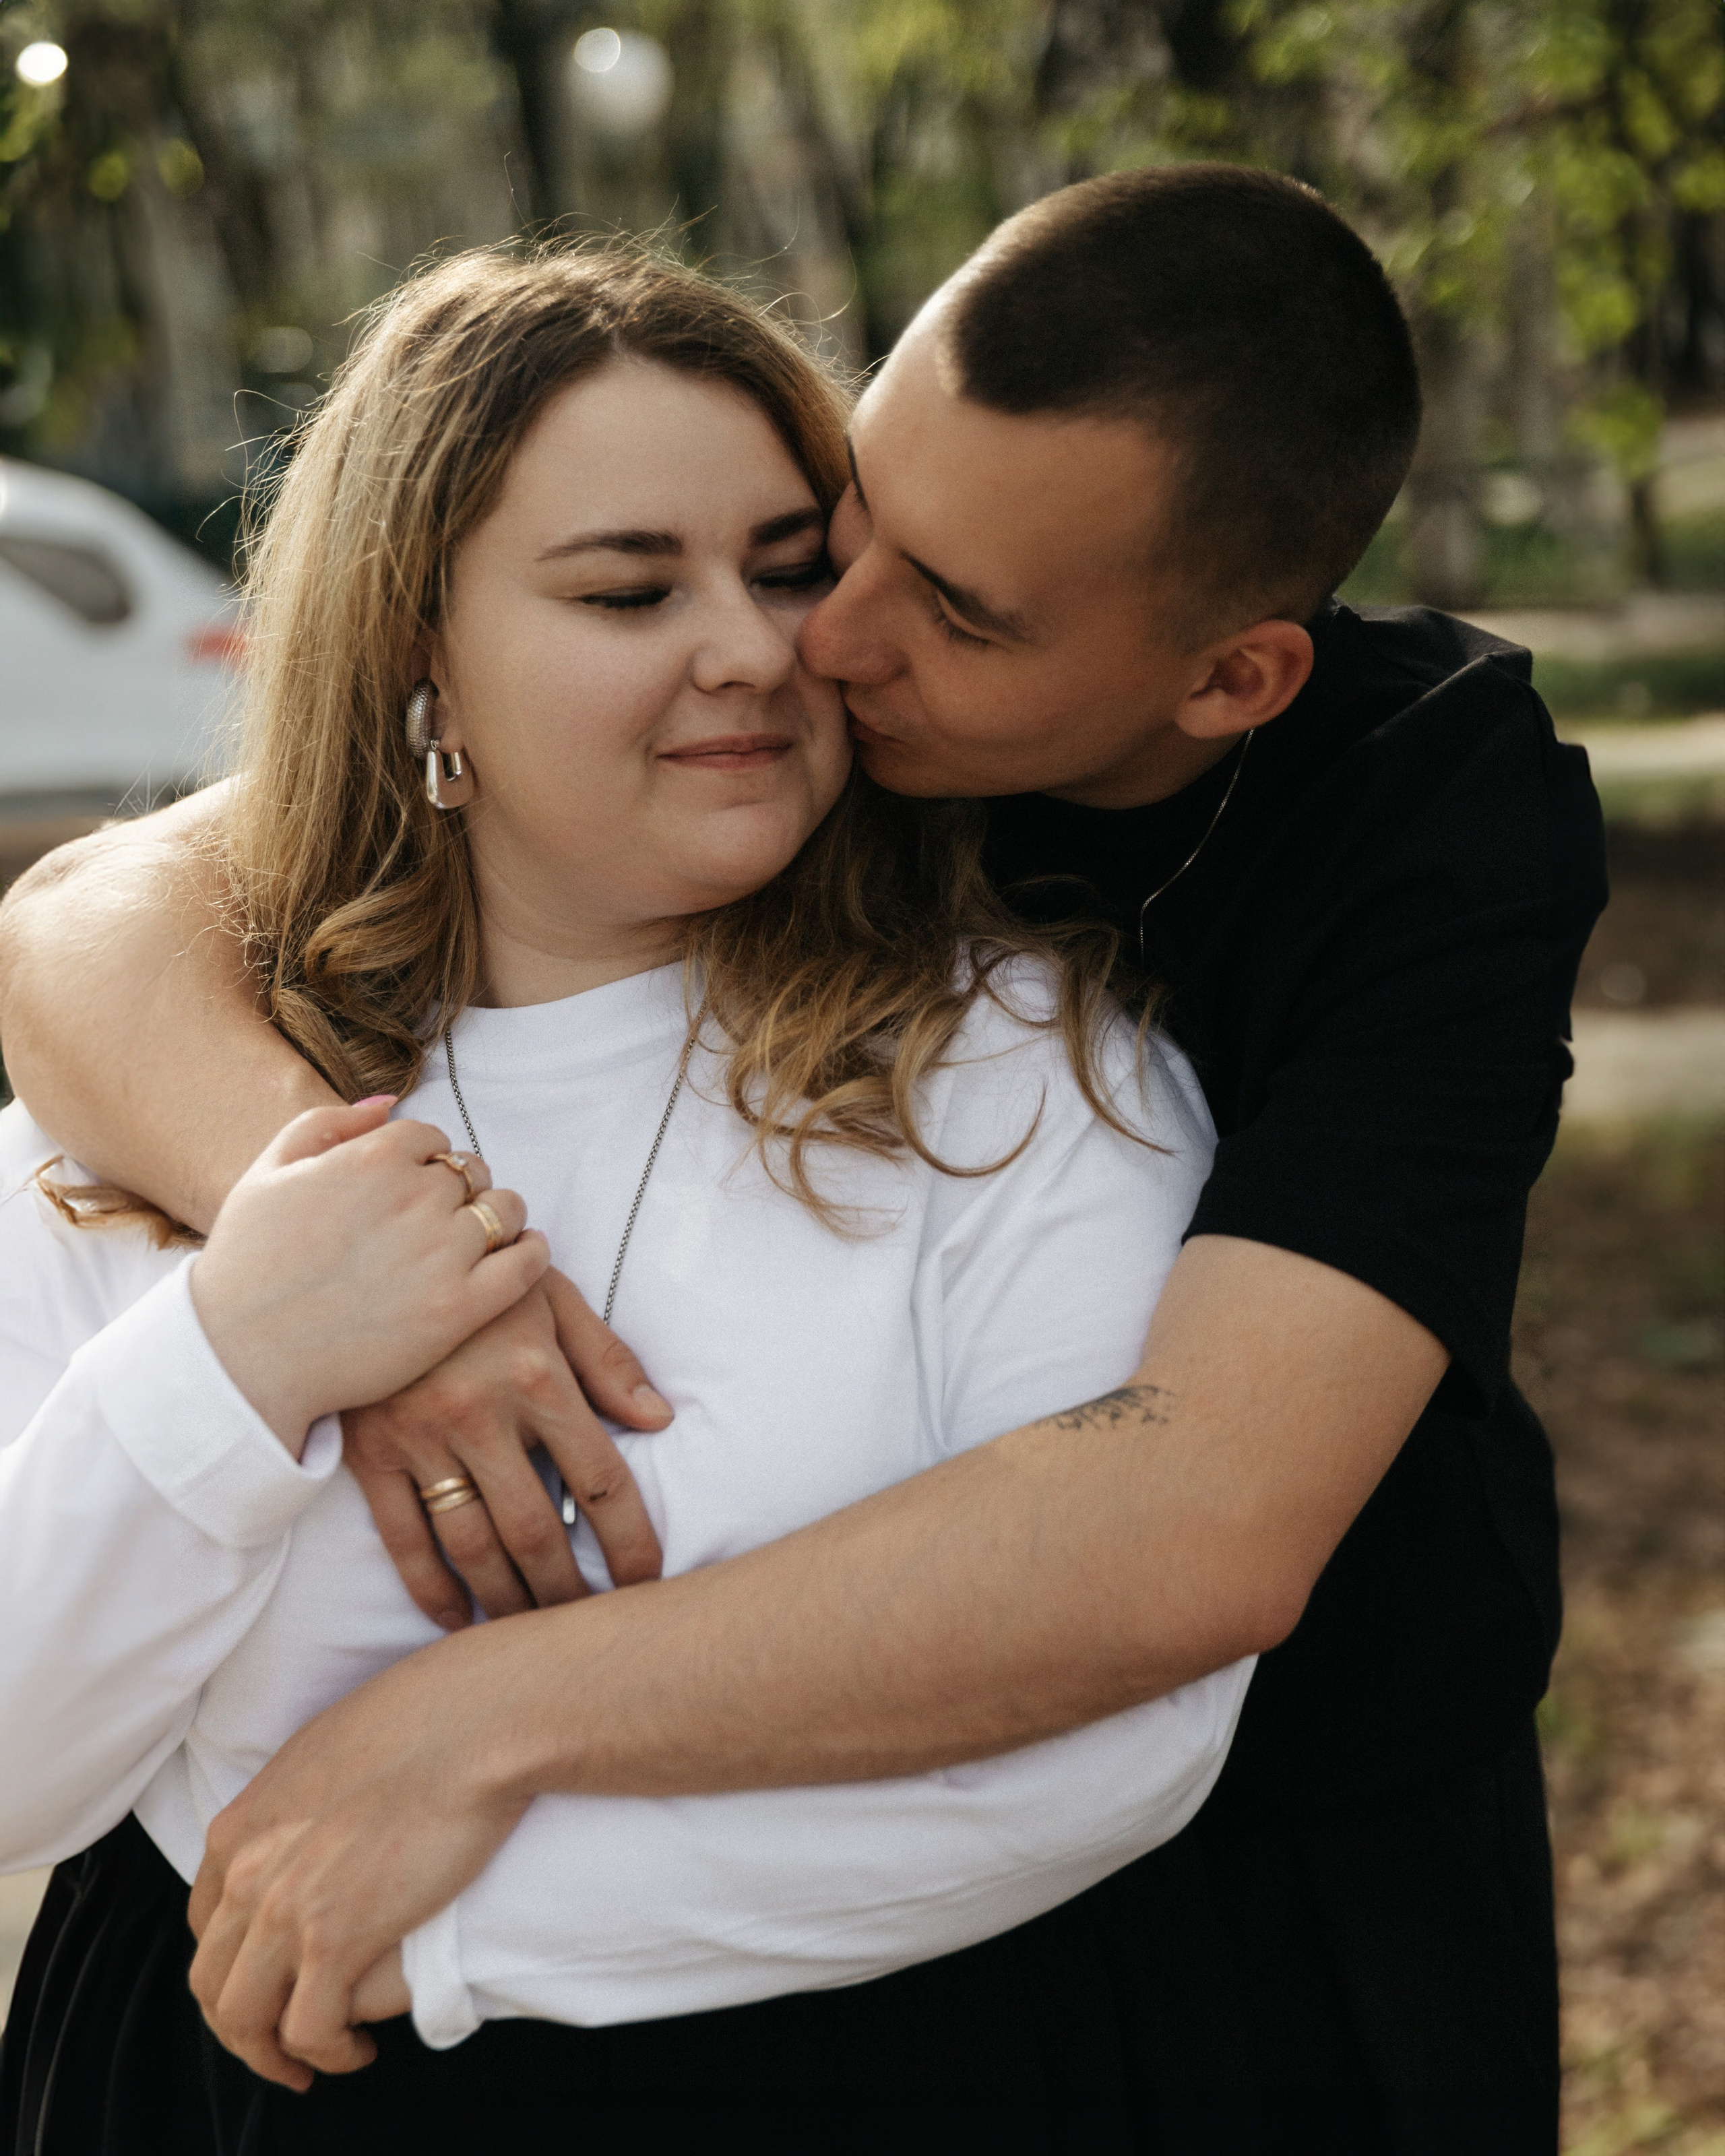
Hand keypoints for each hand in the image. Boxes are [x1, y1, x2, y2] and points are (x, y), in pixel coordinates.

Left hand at [188, 1621, 532, 2087]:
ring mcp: (285, 1908)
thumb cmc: (427, 1719)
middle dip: (242, 2025)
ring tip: (316, 2061)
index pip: (206, 1922)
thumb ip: (303, 1799)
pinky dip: (327, 2053)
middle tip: (284, 2042)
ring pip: (242, 2019)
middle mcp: (247, 1871)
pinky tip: (357, 2049)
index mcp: (242, 1825)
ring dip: (273, 2053)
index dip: (233, 1964)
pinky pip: (308, 2030)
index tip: (270, 1979)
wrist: (475, 1722)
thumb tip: (323, 1818)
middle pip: (212, 1981)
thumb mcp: (331, 1750)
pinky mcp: (335, 1940)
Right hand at [191, 1100, 548, 1451]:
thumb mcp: (268, 1172)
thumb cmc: (246, 1264)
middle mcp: (415, 1197)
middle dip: (457, 1190)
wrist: (241, 1357)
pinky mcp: (460, 1308)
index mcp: (372, 1158)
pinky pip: (528, 1263)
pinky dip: (533, 1252)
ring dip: (497, 1217)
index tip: (411, 1190)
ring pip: (505, 1209)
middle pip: (470, 1172)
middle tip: (435, 1224)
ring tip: (476, 1240)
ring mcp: (442, 1253)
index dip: (424, 1162)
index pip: (432, 1137)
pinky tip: (521, 1255)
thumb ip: (328, 1124)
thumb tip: (389, 1103)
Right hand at [345, 1268, 667, 1625]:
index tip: (649, 1581)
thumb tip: (658, 1420)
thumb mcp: (549, 1295)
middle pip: (538, 1529)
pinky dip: (432, 1589)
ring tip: (538, 1635)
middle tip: (594, 1628)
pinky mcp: (371, 1453)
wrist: (371, 1251)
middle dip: (571, 1592)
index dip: (631, 1540)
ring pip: (475, 1544)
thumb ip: (606, 1359)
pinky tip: (461, 1621)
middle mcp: (480, 1413)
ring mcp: (421, 1437)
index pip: (600, 1480)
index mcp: (536, 1374)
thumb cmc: (475, 1277)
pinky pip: (404, 1538)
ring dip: (510, 1602)